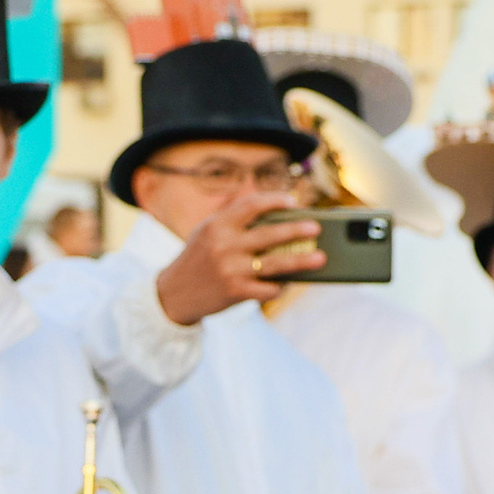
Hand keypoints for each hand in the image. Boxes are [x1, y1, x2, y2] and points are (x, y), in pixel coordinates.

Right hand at [152, 189, 326, 324]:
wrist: (174, 293)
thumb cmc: (198, 258)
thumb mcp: (207, 231)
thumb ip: (233, 220)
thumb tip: (277, 214)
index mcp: (218, 225)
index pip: (251, 205)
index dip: (274, 200)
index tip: (292, 201)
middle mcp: (224, 245)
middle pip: (270, 234)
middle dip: (296, 229)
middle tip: (315, 227)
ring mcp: (231, 270)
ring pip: (275, 264)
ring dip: (302, 261)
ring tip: (320, 258)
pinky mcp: (236, 292)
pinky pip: (268, 288)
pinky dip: (281, 285)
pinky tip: (289, 282)